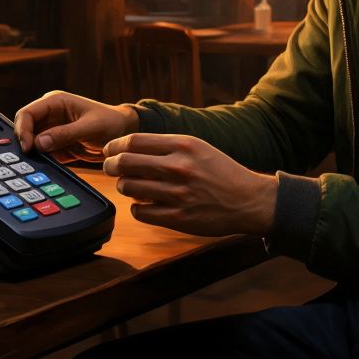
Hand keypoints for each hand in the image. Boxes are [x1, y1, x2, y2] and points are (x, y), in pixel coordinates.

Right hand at [14, 91, 138, 163]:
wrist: (124, 134)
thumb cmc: (111, 122)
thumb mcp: (90, 127)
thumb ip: (65, 134)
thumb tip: (39, 143)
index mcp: (55, 102)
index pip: (27, 114)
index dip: (23, 130)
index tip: (28, 148)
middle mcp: (50, 116)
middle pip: (25, 129)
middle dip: (25, 143)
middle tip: (29, 159)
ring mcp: (52, 131)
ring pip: (31, 143)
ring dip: (32, 154)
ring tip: (35, 165)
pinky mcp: (56, 145)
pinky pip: (42, 154)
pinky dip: (41, 161)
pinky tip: (44, 168)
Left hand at [101, 133, 277, 236]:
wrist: (248, 200)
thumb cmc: (221, 172)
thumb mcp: (197, 147)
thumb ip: (166, 145)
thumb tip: (129, 146)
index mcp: (183, 145)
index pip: (133, 141)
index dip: (115, 146)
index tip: (110, 150)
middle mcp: (178, 167)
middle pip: (125, 162)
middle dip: (111, 164)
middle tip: (110, 167)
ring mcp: (177, 194)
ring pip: (128, 187)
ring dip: (124, 186)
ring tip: (131, 186)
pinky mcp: (177, 217)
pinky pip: (140, 211)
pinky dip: (137, 207)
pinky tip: (145, 203)